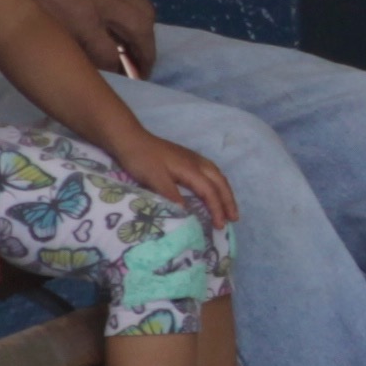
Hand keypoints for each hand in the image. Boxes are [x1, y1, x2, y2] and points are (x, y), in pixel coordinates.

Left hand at [0, 0, 159, 82]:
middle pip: (142, 28)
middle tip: (141, 66)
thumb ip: (77, 54)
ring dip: (140, 26)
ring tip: (132, 39)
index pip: (113, 56)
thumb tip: (101, 65)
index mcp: (83, 18)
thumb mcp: (43, 39)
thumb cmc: (13, 5)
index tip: (123, 79)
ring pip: (141, 5)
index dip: (119, 72)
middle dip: (145, 51)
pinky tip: (114, 6)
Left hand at [106, 128, 236, 229]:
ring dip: (225, 192)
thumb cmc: (142, 159)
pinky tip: (213, 190)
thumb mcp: (155, 179)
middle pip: (220, 182)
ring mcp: (192, 158)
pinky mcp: (187, 158)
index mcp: (191, 169)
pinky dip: (217, 184)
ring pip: (217, 175)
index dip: (217, 209)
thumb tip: (187, 213)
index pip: (210, 191)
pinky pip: (210, 172)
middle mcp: (197, 162)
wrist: (130, 139)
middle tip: (235, 218)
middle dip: (229, 201)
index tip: (221, 226)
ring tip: (229, 207)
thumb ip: (172, 196)